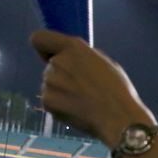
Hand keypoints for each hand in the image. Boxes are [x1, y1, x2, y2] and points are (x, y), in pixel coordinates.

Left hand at [31, 31, 155, 142]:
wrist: (117, 118)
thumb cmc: (118, 91)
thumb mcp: (105, 63)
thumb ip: (84, 57)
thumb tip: (74, 59)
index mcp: (73, 48)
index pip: (39, 38)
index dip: (45, 49)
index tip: (52, 57)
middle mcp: (57, 61)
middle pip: (50, 66)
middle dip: (62, 75)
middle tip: (83, 89)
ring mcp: (50, 82)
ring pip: (50, 85)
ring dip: (61, 92)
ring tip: (82, 102)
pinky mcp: (47, 101)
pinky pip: (50, 101)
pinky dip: (60, 106)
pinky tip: (77, 111)